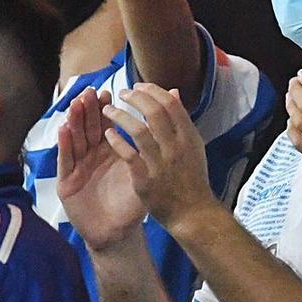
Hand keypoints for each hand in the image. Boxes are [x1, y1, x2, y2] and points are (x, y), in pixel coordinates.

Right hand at [57, 88, 146, 250]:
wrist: (117, 234)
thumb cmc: (132, 204)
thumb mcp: (145, 173)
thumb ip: (154, 146)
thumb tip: (164, 128)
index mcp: (109, 151)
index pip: (105, 124)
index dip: (105, 108)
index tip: (108, 92)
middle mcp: (91, 155)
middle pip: (87, 127)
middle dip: (88, 110)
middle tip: (89, 93)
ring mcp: (78, 167)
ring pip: (74, 139)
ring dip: (74, 121)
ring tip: (76, 104)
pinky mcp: (66, 182)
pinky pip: (65, 160)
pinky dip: (64, 144)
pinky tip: (64, 129)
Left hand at [101, 83, 220, 234]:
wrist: (193, 214)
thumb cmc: (192, 179)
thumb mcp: (194, 146)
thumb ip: (182, 120)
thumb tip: (174, 92)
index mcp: (189, 137)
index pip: (170, 104)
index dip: (152, 90)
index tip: (139, 86)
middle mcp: (176, 147)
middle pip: (154, 112)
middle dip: (135, 98)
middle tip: (122, 93)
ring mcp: (161, 163)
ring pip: (138, 130)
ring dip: (120, 116)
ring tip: (108, 110)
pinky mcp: (146, 179)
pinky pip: (128, 154)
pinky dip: (117, 141)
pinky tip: (108, 134)